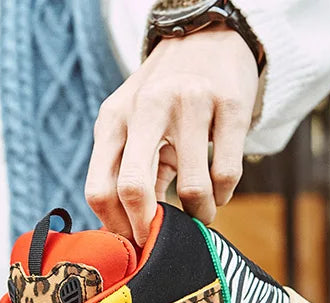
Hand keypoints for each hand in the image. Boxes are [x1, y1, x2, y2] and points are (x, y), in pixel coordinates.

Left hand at [85, 25, 258, 243]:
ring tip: (200, 215)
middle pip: (132, 188)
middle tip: (159, 240)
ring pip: (192, 188)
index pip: (99, 189)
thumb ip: (129, 174)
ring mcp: (189, 104)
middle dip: (146, 227)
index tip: (133, 240)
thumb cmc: (162, 97)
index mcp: (113, 120)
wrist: (207, 35)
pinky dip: (222, 196)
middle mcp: (146, 108)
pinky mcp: (230, 106)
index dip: (115, 227)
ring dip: (198, 215)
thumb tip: (133, 232)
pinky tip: (218, 193)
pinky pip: (226, 174)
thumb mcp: (132, 127)